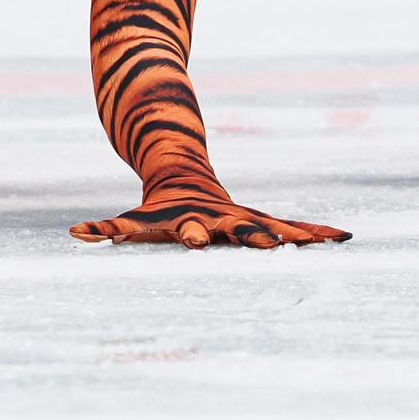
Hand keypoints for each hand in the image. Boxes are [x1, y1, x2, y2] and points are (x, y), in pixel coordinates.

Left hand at [71, 186, 349, 249]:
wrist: (182, 170)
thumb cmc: (159, 207)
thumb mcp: (134, 218)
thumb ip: (106, 228)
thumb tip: (73, 233)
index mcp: (191, 221)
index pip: (191, 230)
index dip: (191, 236)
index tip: (195, 244)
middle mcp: (222, 218)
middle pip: (239, 229)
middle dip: (254, 238)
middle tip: (271, 249)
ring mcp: (246, 217)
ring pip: (278, 225)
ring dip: (300, 235)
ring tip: (329, 240)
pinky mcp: (262, 220)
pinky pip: (293, 227)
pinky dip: (317, 233)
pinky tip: (344, 237)